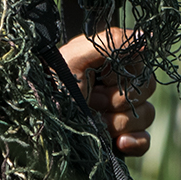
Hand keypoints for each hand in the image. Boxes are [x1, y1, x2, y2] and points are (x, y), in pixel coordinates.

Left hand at [59, 27, 157, 155]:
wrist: (35, 125)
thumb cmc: (49, 87)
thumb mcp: (73, 58)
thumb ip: (109, 42)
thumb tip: (144, 36)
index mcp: (108, 65)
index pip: (140, 65)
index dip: (123, 75)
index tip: (101, 79)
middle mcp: (116, 88)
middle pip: (146, 90)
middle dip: (119, 99)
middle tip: (92, 100)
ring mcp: (119, 115)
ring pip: (146, 115)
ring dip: (120, 121)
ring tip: (95, 122)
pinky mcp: (120, 140)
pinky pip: (144, 141)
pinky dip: (135, 143)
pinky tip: (119, 142)